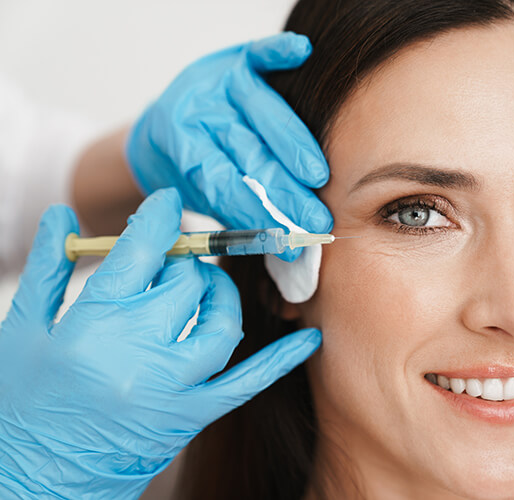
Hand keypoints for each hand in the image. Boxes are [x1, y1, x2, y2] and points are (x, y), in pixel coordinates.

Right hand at [0, 189, 320, 498]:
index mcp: (92, 327)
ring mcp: (172, 389)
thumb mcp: (23, 331)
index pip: (140, 253)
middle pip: (186, 283)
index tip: (169, 204)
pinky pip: (248, 383)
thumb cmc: (22, 403)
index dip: (160, 219)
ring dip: (220, 294)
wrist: (37, 482)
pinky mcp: (192, 418)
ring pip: (222, 323)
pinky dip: (281, 359)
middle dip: (183, 261)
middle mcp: (138, 355)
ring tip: (204, 286)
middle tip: (172, 259)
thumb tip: (64, 215)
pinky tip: (308, 338)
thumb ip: (50, 268)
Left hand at [126, 32, 332, 260]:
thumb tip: (289, 254)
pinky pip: (258, 53)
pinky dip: (278, 53)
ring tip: (319, 179)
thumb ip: (238, 216)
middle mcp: (197, 110)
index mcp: (179, 146)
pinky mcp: (234, 60)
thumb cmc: (193, 168)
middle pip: (247, 152)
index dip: (257, 212)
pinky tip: (301, 52)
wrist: (170, 123)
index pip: (224, 183)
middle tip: (314, 220)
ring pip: (262, 113)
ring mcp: (217, 83)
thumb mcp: (201, 196)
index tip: (287, 239)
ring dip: (294, 147)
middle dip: (283, 191)